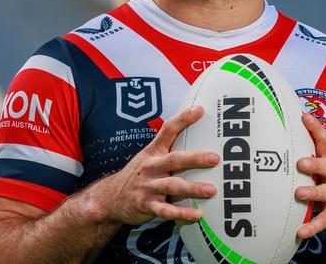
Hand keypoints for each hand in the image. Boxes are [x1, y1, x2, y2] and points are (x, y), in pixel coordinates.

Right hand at [100, 106, 218, 224]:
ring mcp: (148, 186)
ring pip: (172, 186)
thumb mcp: (149, 155)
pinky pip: (166, 210)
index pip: (168, 130)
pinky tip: (197, 214)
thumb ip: (169, 146)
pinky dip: (181, 213)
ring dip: (193, 188)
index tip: (199, 110)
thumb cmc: (139, 174)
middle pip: (174, 160)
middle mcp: (151, 166)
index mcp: (153, 151)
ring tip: (211, 190)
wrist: (110, 197)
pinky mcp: (147, 205)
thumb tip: (197, 132)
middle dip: (195, 158)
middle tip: (215, 158)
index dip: (183, 119)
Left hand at [295, 112, 325, 238]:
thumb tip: (277, 137)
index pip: (324, 141)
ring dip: (313, 192)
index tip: (304, 116)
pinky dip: (312, 226)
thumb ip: (306, 155)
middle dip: (315, 163)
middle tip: (300, 163)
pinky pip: (324, 221)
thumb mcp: (322, 168)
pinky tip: (300, 230)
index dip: (315, 128)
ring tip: (298, 193)